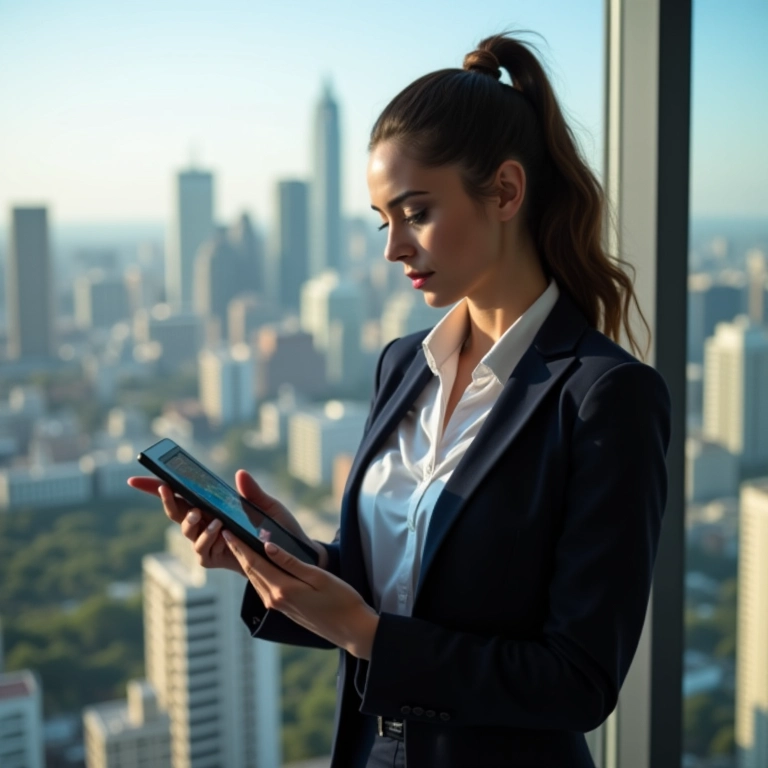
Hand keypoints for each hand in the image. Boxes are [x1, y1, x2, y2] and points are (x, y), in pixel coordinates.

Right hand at [126, 469, 327, 573]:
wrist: (292, 556)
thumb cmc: (279, 528)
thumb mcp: (269, 506)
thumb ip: (253, 492)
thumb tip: (240, 474)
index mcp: (213, 506)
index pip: (181, 494)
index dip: (155, 487)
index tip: (134, 478)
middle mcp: (205, 523)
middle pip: (177, 510)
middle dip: (167, 499)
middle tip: (167, 488)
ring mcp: (207, 542)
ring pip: (187, 530)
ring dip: (190, 520)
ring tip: (203, 514)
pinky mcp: (214, 559)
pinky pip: (201, 550)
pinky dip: (207, 539)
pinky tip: (218, 530)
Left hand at [223, 531, 378, 659]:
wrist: (351, 629)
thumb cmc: (341, 600)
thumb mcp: (318, 576)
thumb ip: (290, 562)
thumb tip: (267, 546)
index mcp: (283, 589)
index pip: (254, 563)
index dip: (239, 546)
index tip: (227, 531)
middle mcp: (275, 599)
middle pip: (250, 571)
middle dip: (237, 551)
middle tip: (226, 533)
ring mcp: (278, 606)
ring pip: (255, 580)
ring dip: (244, 562)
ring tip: (237, 544)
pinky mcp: (284, 608)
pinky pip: (263, 587)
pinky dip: (256, 572)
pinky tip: (256, 563)